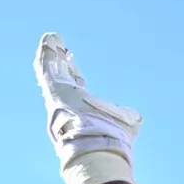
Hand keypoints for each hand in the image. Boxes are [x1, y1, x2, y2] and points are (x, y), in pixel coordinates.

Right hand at [35, 34, 142, 183]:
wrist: (98, 145)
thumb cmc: (111, 139)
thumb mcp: (126, 123)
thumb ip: (129, 117)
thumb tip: (136, 117)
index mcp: (83, 109)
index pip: (77, 88)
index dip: (75, 75)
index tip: (73, 61)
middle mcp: (68, 103)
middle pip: (64, 78)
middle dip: (62, 63)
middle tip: (63, 48)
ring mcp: (59, 96)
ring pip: (52, 71)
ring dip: (52, 55)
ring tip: (52, 38)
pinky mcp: (53, 89)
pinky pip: (47, 67)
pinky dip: (48, 52)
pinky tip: (49, 38)